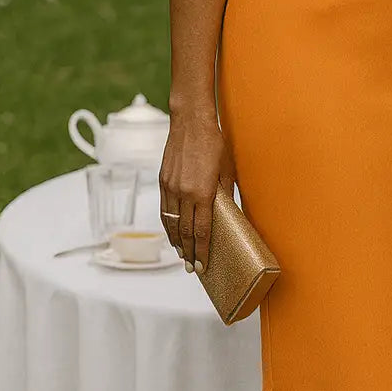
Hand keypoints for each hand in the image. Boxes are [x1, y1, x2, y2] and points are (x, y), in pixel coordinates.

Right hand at [158, 113, 233, 273]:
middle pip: (185, 232)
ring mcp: (170, 188)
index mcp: (202, 193)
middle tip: (192, 268)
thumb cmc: (214, 144)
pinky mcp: (163, 181)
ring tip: (181, 255)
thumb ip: (225, 195)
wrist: (190, 122)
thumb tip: (228, 215)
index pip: (202, 231)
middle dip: (189, 252)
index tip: (202, 265)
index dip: (202, 250)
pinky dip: (168, 225)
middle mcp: (183, 194)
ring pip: (172, 223)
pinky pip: (165, 210)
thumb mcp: (226, 171)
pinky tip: (172, 232)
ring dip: (176, 242)